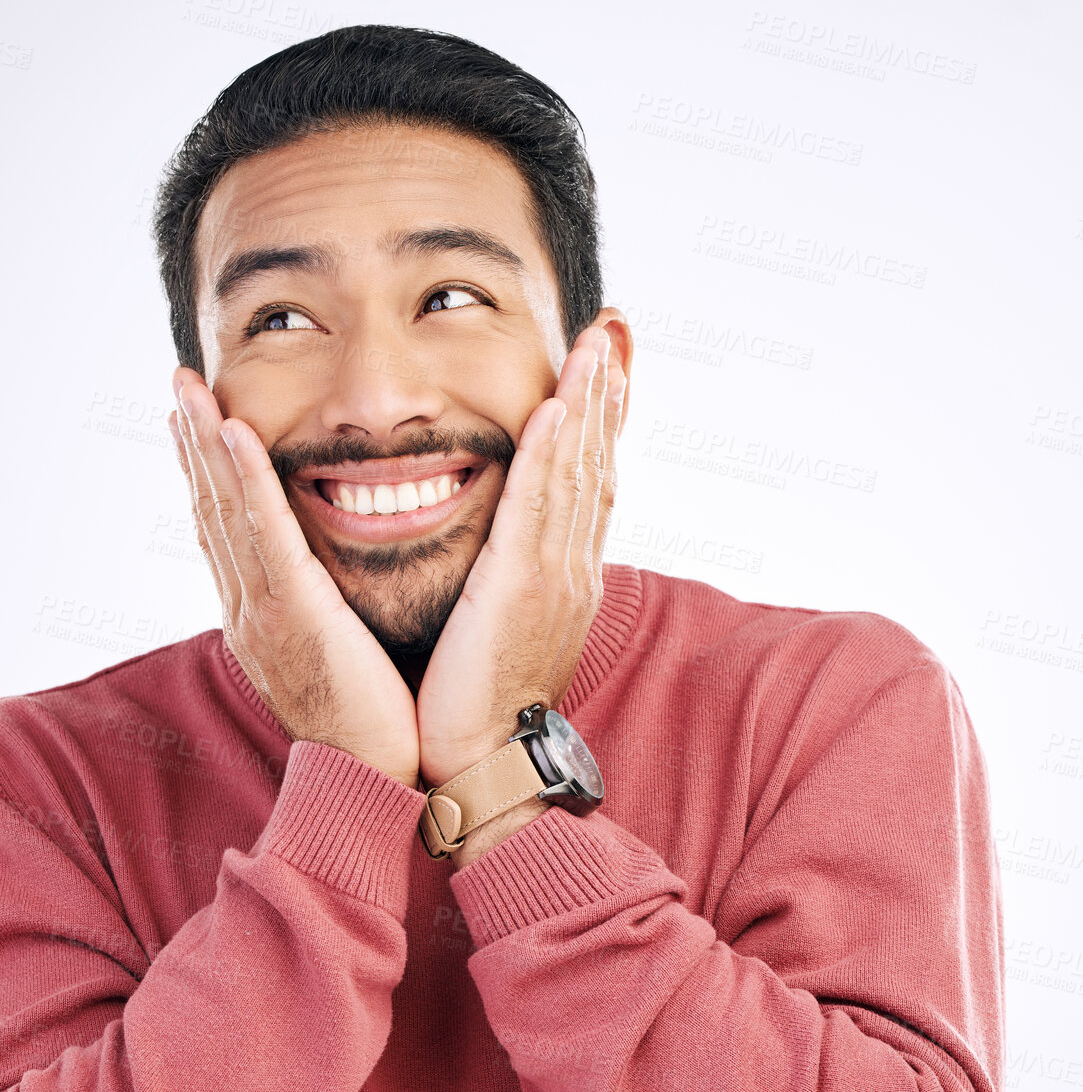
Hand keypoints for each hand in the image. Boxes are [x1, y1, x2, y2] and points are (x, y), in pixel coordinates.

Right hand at [168, 368, 420, 787]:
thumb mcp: (339, 656)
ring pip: (227, 512)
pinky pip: (263, 533)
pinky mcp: (291, 614)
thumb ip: (327, 614)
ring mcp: (262, 611)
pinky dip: (245, 480)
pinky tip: (231, 433)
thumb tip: (333, 589)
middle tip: (179, 386)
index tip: (200, 424)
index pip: (228, 531)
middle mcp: (248, 609)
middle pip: (212, 511)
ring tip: (189, 389)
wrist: (370, 779)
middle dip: (193, 445)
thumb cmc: (371, 725)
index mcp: (261, 618)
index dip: (209, 475)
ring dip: (205, 445)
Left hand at [415, 324, 624, 789]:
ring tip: (596, 343)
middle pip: (597, 464)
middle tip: (613, 329)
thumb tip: (505, 552)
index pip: (588, 481)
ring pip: (577, 473)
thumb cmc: (478, 702)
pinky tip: (557, 407)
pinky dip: (551, 455)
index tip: (605, 365)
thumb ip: (509, 579)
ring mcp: (556, 577)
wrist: (482, 761)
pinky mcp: (523, 589)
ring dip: (589, 404)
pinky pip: (539, 507)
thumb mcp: (504, 626)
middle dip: (607, 393)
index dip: (601, 421)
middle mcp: (572, 569)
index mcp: (565, 576)